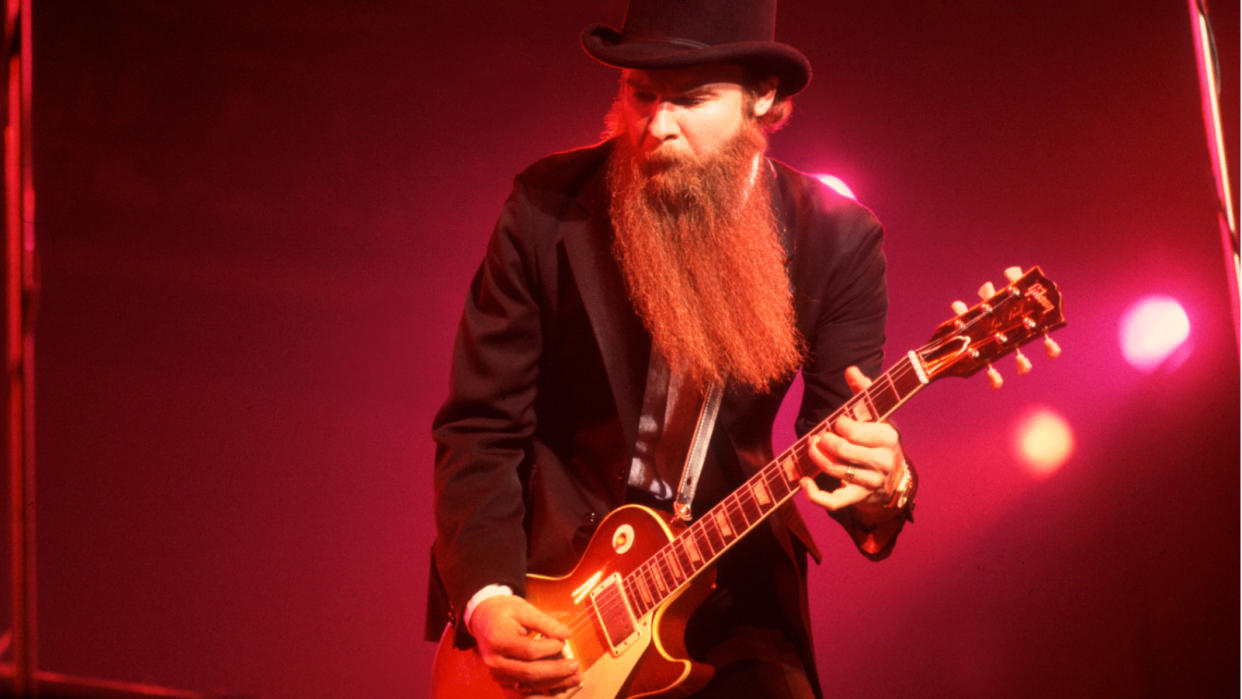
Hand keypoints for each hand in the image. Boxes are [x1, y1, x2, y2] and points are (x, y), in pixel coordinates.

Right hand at [469, 594, 580, 696]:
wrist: (482, 619)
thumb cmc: (504, 612)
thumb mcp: (523, 608)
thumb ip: (544, 622)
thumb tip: (566, 634)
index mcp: (498, 640)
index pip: (528, 650)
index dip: (549, 648)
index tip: (563, 641)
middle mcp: (494, 662)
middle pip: (529, 672)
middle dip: (556, 671)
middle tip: (575, 666)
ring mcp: (497, 675)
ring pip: (528, 686)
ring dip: (554, 685)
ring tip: (574, 678)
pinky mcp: (502, 682)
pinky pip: (523, 695)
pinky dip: (541, 695)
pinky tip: (558, 690)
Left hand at [800, 366, 906, 518]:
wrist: (894, 476)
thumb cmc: (879, 438)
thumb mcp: (877, 414)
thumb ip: (864, 391)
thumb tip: (850, 370)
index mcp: (888, 437)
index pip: (856, 431)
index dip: (840, 425)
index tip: (837, 422)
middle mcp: (883, 462)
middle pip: (843, 451)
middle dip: (824, 441)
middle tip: (818, 436)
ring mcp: (871, 482)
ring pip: (836, 471)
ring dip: (816, 458)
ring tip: (811, 447)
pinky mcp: (858, 498)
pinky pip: (834, 502)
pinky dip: (814, 495)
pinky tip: (803, 482)